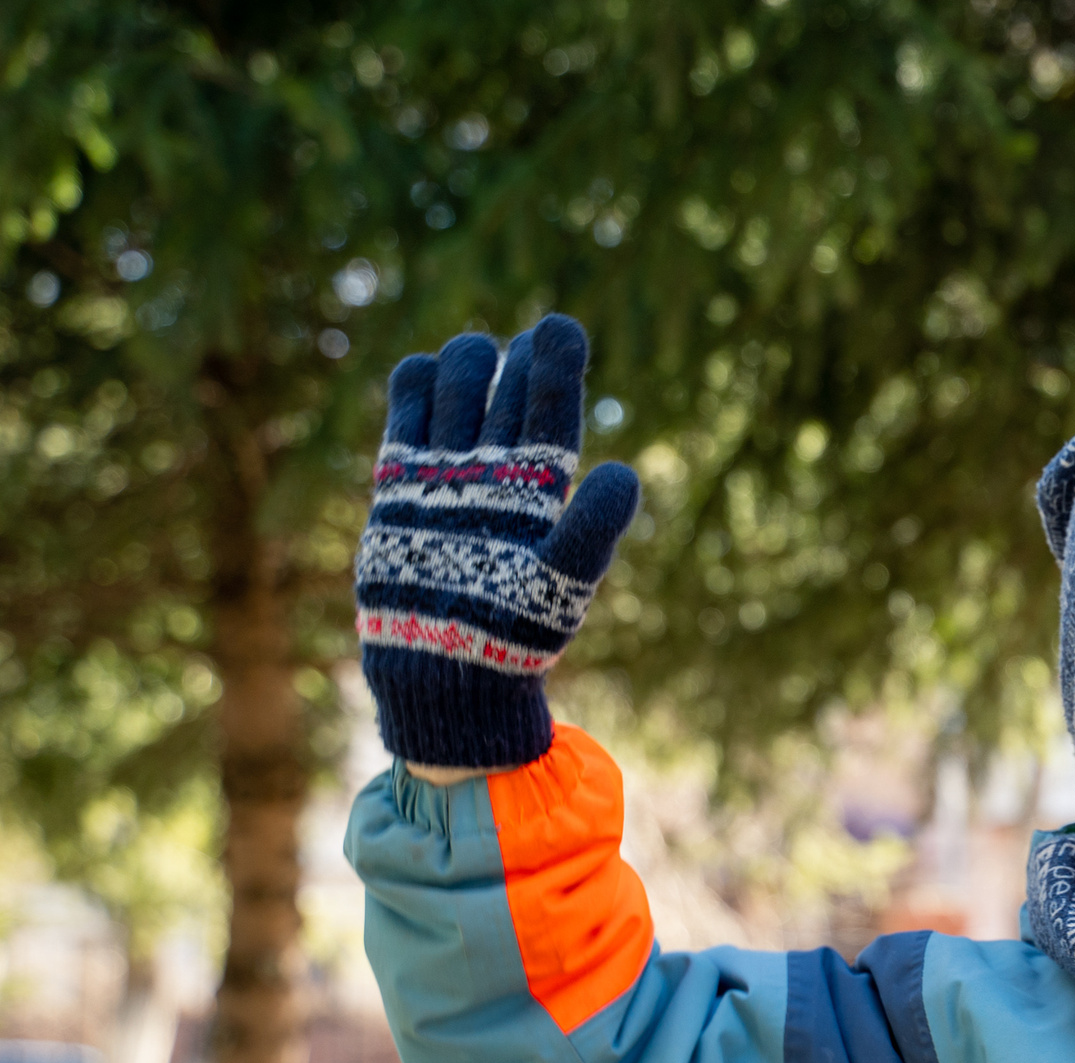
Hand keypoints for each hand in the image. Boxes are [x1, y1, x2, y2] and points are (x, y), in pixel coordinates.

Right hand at [355, 314, 639, 769]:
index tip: (559, 329)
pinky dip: (414, 382)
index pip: (553, 408)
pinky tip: (424, 381)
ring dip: (467, 363)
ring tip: (473, 367)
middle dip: (512, 360)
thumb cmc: (512, 636)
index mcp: (543, 486)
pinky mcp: (399, 482)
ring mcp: (448, 471)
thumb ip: (591, 530)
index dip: (557, 364)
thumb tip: (625, 473)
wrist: (446, 671)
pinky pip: (408, 409)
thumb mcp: (559, 584)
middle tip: (516, 358)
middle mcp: (499, 470)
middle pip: (507, 384)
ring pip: (459, 384)